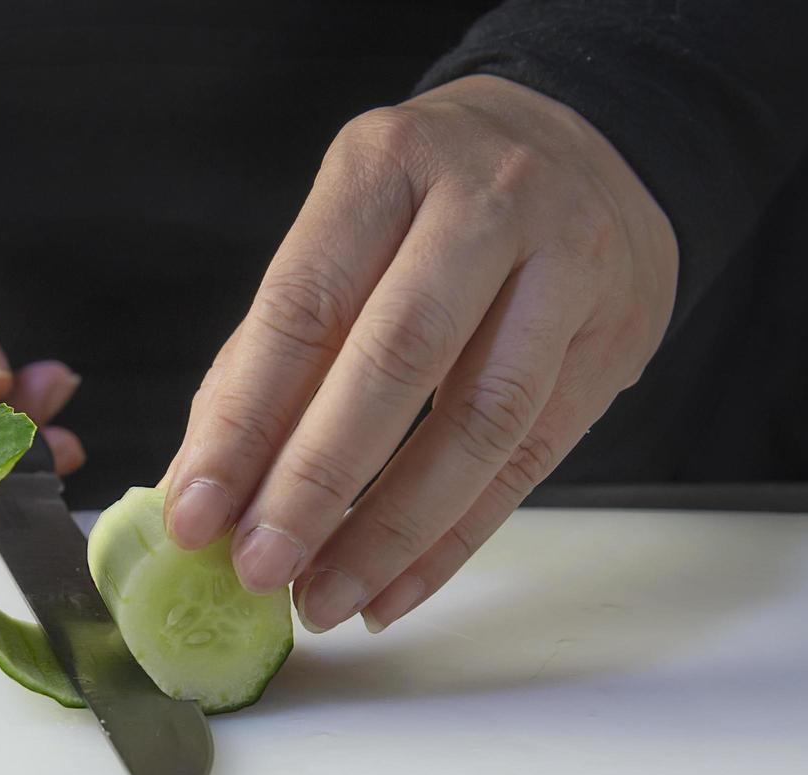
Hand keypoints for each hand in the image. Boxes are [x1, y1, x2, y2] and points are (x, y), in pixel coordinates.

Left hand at [164, 75, 677, 632]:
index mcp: (385, 166)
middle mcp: (485, 204)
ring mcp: (566, 268)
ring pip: (479, 423)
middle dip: (316, 483)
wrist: (589, 142)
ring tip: (325, 599)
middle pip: (396, 362)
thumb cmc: (431, 202)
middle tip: (259, 569)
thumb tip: (201, 484)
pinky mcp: (612, 341)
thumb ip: (270, 351)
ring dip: (390, 532)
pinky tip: (394, 592)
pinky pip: (529, 461)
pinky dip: (454, 541)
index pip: (303, 307)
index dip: (244, 421)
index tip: (194, 514)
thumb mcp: (344, 230)